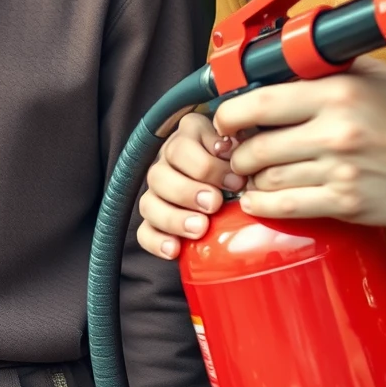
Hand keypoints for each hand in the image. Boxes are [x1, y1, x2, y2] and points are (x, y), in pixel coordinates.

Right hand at [137, 112, 245, 258]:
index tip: (235, 182)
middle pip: (159, 175)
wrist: (237, 179)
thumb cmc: (241, 158)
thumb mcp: (241, 143)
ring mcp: (157, 191)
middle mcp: (166, 160)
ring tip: (200, 229)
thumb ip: (237, 144)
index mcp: (187, 136)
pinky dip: (157, 241)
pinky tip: (174, 250)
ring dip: (174, 218)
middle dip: (187, 192)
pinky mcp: (155, 219)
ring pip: (148, 203)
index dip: (207, 167)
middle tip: (214, 204)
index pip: (182, 147)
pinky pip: (144, 231)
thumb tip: (234, 150)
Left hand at [214, 57, 385, 225]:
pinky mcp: (347, 203)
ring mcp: (341, 171)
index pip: (260, 103)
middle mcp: (335, 132)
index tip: (223, 119)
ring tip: (248, 174)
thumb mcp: (367, 73)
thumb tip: (271, 65)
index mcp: (336, 93)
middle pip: (256, 147)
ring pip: (268, 180)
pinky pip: (288, 207)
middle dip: (236, 152)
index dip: (229, 115)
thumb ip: (320, 69)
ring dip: (249, 180)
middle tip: (233, 151)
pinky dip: (264, 205)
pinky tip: (259, 199)